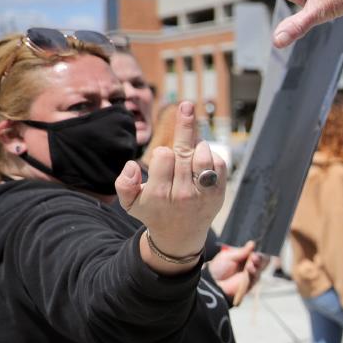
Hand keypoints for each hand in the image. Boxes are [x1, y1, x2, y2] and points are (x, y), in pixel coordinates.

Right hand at [116, 100, 225, 268]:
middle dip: (185, 125)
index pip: (163, 157)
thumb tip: (131, 165)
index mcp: (160, 194)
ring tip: (192, 145)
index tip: (161, 156)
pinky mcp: (219, 193)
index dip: (162, 152)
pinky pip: (219, 164)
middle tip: (187, 105)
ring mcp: (204, 194)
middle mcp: (183, 193)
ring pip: (204, 155)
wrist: (180, 237)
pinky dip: (212, 155)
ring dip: (198, 144)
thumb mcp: (131, 204)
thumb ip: (124, 185)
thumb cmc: (154, 212)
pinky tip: (202, 157)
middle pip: (185, 152)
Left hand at [209, 240, 265, 304]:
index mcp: (244, 257)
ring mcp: (251, 273)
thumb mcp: (228, 256)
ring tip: (251, 262)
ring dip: (257, 264)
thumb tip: (252, 243)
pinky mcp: (251, 282)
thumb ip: (242, 251)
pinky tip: (250, 269)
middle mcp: (249, 264)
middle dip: (260, 256)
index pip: (255, 251)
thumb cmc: (219, 268)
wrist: (214, 283)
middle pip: (261, 259)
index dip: (257, 249)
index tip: (256, 247)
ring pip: (261, 267)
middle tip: (254, 256)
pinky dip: (255, 272)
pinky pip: (257, 276)